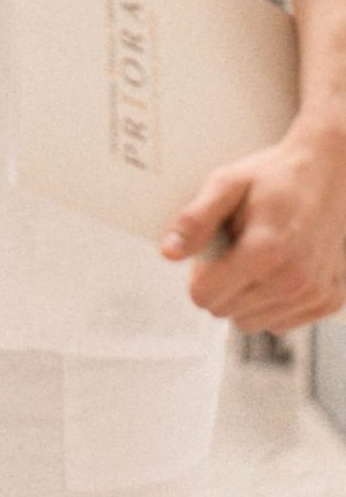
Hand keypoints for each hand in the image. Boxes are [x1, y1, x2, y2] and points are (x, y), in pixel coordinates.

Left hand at [163, 126, 345, 333]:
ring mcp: (313, 294)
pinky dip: (272, 302)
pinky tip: (280, 269)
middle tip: (237, 247)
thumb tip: (169, 254)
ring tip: (260, 256)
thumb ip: (195, 220)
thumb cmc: (274, 177)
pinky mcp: (328, 301)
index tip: (212, 249)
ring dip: (245, 296)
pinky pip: (279, 323)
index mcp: (264, 252)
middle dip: (220, 284)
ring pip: (251, 323)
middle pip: (224, 312)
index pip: (204, 297)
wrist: (328, 173)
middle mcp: (292, 281)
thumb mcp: (226, 183)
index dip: (198, 273)